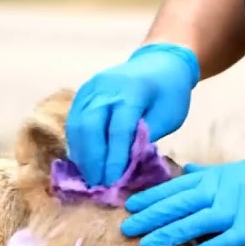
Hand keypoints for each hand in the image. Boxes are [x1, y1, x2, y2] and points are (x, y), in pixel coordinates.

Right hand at [65, 43, 200, 186]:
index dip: (114, 157)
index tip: (113, 182)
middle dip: (93, 159)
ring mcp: (91, 88)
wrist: (160, 61)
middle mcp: (106, 86)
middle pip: (90, 126)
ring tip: (90, 177)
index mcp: (133, 89)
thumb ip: (145, 138)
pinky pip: (74, 121)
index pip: (118, 128)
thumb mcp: (168, 116)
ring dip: (82, 154)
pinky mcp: (83, 93)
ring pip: (78, 124)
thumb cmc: (169, 91)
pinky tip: (85, 161)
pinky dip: (78, 144)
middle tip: (98, 184)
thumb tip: (124, 165)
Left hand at [121, 157, 244, 245]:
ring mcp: (238, 209)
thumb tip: (190, 170)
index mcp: (222, 176)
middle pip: (179, 203)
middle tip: (125, 227)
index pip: (179, 186)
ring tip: (145, 244)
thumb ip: (215, 173)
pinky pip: (223, 241)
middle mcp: (225, 190)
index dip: (153, 196)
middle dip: (150, 215)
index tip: (130, 204)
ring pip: (194, 221)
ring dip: (167, 233)